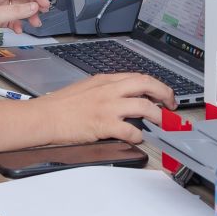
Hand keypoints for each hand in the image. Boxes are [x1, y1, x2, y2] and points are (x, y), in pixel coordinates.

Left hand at [0, 0, 49, 46]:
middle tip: (41, 15)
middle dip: (32, 5)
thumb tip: (34, 6)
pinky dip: (15, 22)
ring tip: (33, 24)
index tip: (45, 4)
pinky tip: (17, 29)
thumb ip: (16, 12)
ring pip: (15, 7)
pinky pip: (8, 17)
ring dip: (25, 15)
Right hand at [34, 73, 175, 144]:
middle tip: (171, 105)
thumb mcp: (86, 88)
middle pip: (147, 84)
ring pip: (144, 106)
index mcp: (105, 80)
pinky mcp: (103, 124)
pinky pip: (130, 130)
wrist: (45, 117)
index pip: (138, 77)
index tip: (163, 94)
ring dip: (157, 115)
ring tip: (162, 123)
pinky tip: (139, 138)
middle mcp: (109, 90)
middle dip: (165, 94)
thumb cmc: (60, 105)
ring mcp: (107, 107)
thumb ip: (106, 90)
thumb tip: (123, 96)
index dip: (156, 85)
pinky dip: (139, 135)